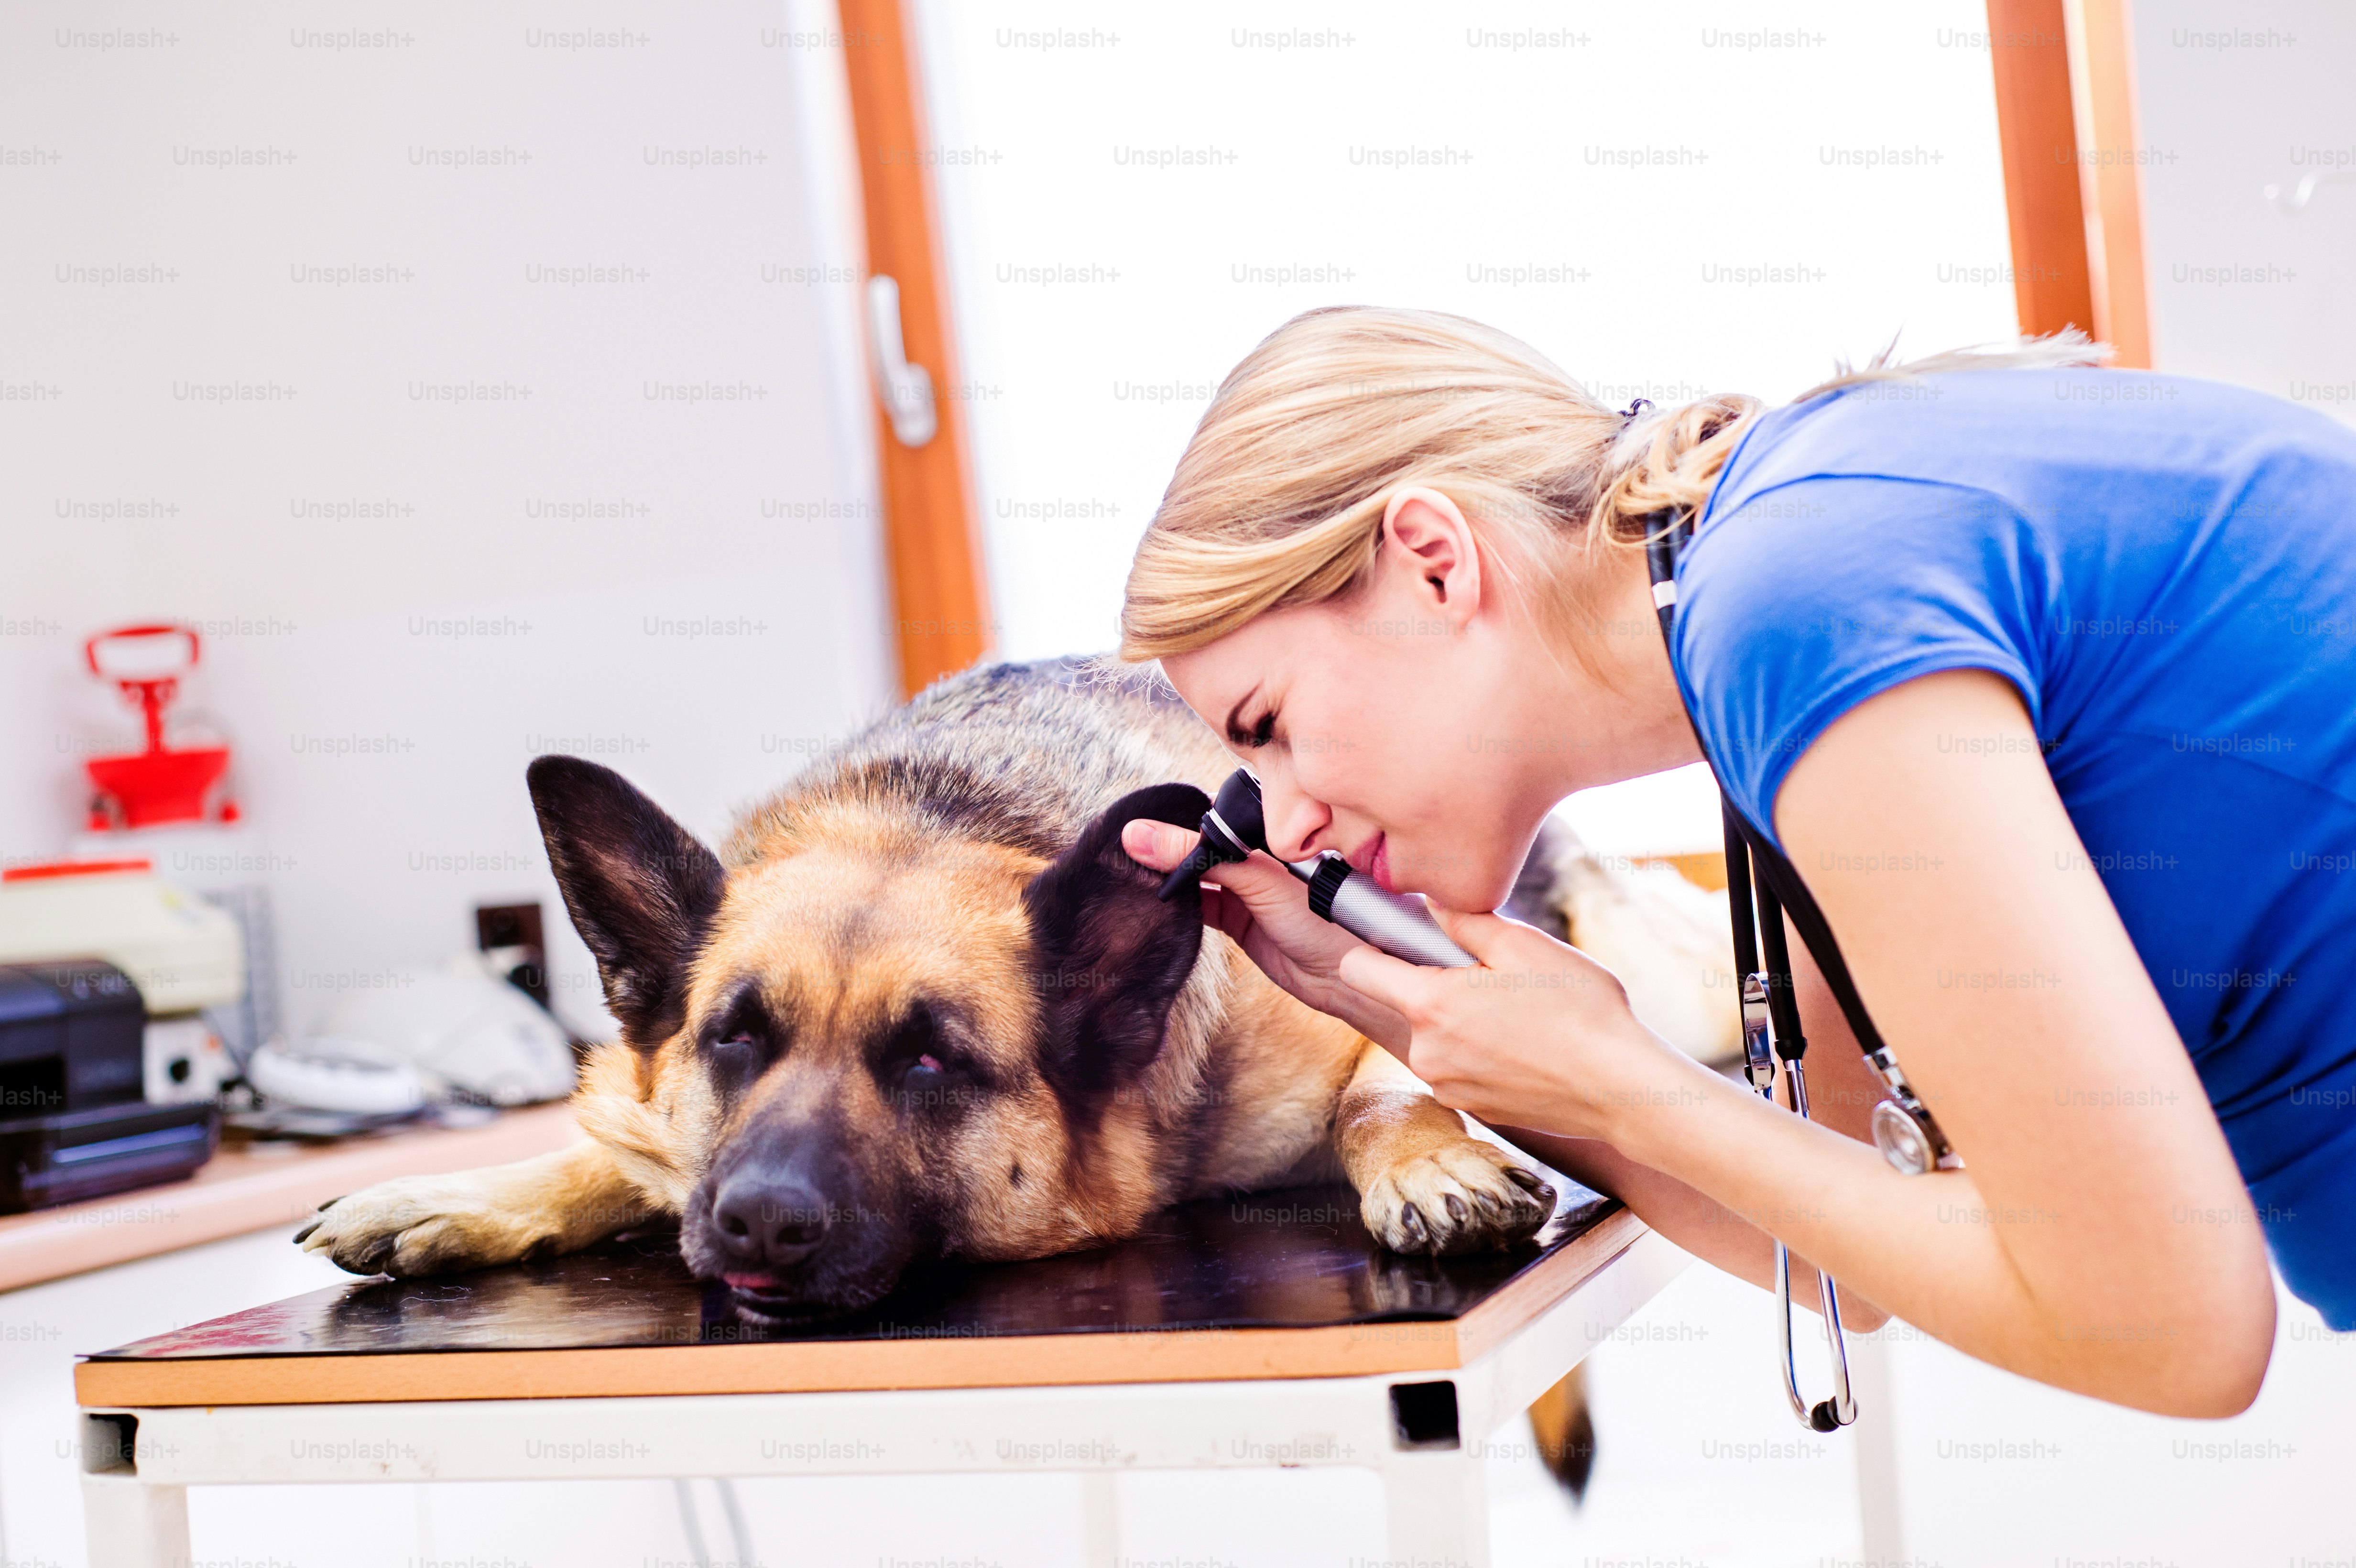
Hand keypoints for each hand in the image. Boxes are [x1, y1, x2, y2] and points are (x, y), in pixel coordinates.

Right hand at [1121, 819, 1410, 1050]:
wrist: (1351, 979)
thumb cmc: (1328, 918)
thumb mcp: (1262, 880)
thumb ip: (1203, 857)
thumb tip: (1140, 836)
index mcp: (1272, 832)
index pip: (1214, 812)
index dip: (1177, 816)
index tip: (1137, 820)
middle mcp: (1258, 856)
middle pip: (1201, 844)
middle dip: (1168, 847)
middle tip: (1123, 849)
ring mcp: (1248, 889)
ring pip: (1197, 875)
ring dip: (1170, 878)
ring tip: (1130, 875)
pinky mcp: (1239, 921)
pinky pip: (1200, 905)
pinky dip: (1179, 905)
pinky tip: (1156, 903)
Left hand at [1335, 904, 1702, 1140]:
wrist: (1621, 1086)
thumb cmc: (1578, 1010)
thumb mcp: (1522, 945)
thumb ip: (1464, 920)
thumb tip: (1430, 902)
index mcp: (1429, 1005)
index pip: (1358, 969)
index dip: (1372, 946)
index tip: (1397, 939)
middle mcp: (1426, 1053)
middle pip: (1405, 1003)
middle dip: (1438, 985)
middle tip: (1493, 978)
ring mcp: (1448, 1086)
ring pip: (1436, 1038)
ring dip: (1462, 1023)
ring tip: (1518, 1015)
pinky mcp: (1473, 1109)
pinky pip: (1460, 1068)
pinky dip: (1481, 1055)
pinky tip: (1526, 1047)